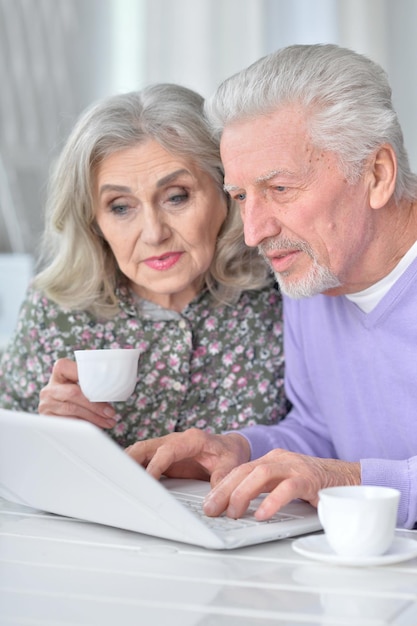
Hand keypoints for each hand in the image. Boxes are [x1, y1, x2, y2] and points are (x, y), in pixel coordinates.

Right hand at [38, 358, 116, 428]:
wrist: (57, 407)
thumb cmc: (75, 392)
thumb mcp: (80, 383)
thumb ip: (92, 381)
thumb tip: (117, 386)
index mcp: (59, 371)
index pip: (71, 369)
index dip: (87, 377)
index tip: (104, 388)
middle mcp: (49, 388)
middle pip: (73, 393)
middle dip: (95, 405)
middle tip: (111, 413)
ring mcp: (46, 404)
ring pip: (72, 410)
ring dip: (93, 418)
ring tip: (108, 422)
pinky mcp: (47, 419)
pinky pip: (68, 423)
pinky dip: (84, 425)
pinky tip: (96, 427)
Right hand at [126, 428, 250, 484]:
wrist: (230, 447)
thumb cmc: (229, 453)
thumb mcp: (231, 464)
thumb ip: (222, 478)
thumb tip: (212, 500)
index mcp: (191, 439)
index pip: (167, 450)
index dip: (155, 465)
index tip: (147, 480)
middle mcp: (175, 441)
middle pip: (146, 446)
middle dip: (131, 460)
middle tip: (119, 477)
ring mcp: (167, 449)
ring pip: (141, 452)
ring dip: (128, 464)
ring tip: (115, 479)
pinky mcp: (164, 459)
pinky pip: (144, 460)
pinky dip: (133, 468)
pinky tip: (125, 480)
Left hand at [202, 449, 360, 519]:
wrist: (350, 479)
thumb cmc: (315, 484)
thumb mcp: (284, 484)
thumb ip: (264, 490)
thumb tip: (236, 508)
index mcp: (271, 460)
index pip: (239, 470)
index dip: (221, 486)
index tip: (207, 503)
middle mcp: (280, 459)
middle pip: (245, 470)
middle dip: (224, 490)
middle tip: (211, 510)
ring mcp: (295, 466)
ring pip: (262, 474)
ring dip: (243, 493)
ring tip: (233, 513)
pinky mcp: (311, 479)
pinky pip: (288, 488)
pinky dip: (273, 501)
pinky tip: (262, 515)